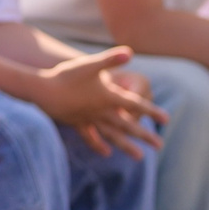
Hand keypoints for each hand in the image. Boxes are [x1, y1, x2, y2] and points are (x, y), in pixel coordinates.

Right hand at [28, 47, 164, 157]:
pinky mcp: (77, 122)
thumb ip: (110, 59)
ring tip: (139, 157)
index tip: (166, 119)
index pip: (135, 104)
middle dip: (144, 135)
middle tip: (160, 146)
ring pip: (112, 135)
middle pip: (127, 125)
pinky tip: (106, 153)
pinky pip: (90, 136)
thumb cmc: (66, 75)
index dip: (151, 110)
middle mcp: (101, 111)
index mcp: (108, 97)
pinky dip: (98, 144)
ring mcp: (89, 119)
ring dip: (126, 146)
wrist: (42, 90)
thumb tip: (130, 52)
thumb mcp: (89, 64)